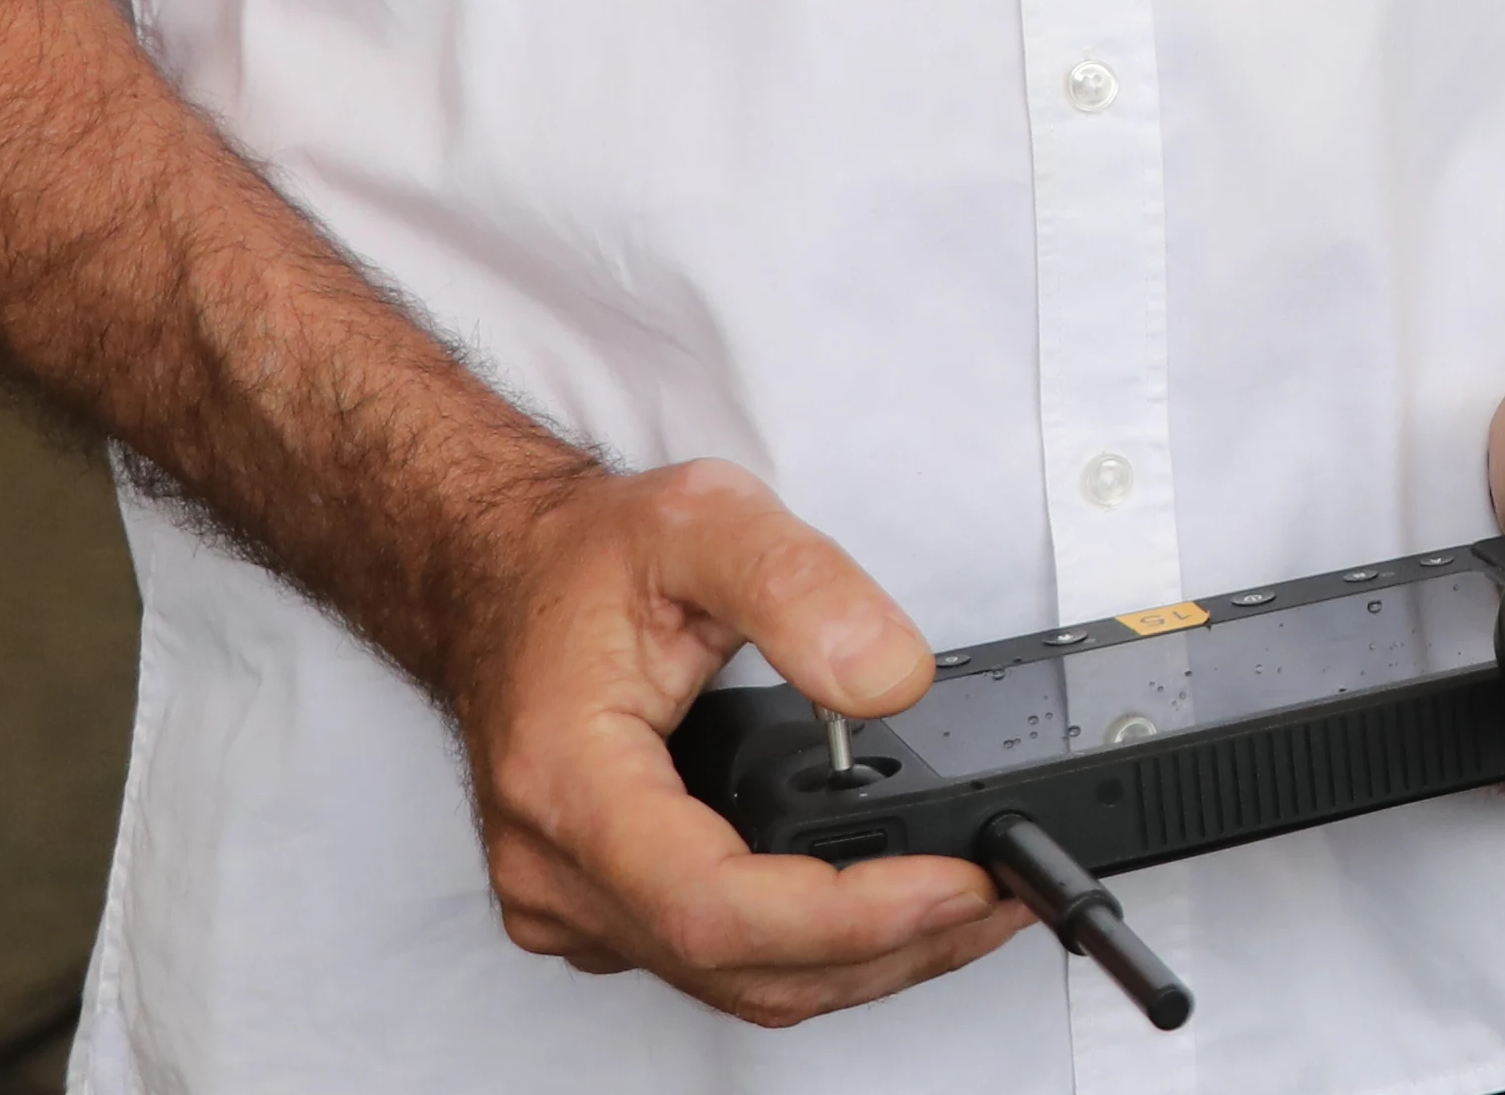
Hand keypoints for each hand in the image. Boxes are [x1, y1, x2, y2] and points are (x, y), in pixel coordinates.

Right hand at [452, 461, 1016, 1027]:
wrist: (503, 579)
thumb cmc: (582, 561)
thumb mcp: (703, 520)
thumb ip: (803, 586)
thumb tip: (890, 681)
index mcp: (568, 783)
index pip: (715, 908)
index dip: (849, 917)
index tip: (956, 884)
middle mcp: (558, 870)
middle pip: (741, 968)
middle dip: (890, 947)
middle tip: (1001, 892)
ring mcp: (575, 905)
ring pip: (739, 984)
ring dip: (867, 962)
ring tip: (973, 905)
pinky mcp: (604, 913)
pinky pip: (721, 966)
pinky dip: (819, 951)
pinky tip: (890, 909)